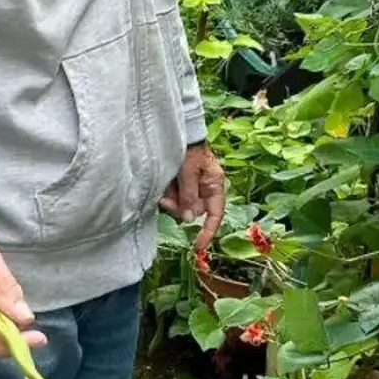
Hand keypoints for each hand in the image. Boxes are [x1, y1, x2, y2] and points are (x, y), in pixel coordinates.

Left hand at [160, 142, 226, 258]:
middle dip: (180, 208)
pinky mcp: (180, 185)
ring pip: (182, 206)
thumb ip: (189, 195)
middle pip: (194, 212)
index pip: (215, 214)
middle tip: (166, 200)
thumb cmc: (189, 148)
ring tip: (164, 188)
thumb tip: (189, 219)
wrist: (180, 131)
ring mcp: (192, 187)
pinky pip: (175, 198)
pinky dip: (168, 195)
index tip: (198, 246)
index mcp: (214, 185)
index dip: (208, 231)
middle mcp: (205, 188)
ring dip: (172, 201)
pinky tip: (163, 187)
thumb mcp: (188, 172)